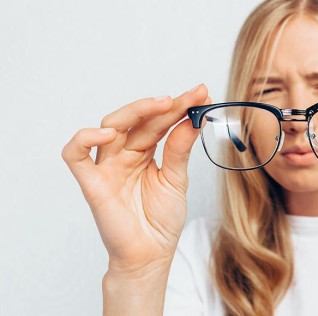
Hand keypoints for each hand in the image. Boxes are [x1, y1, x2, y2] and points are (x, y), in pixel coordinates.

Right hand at [62, 84, 209, 274]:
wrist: (150, 255)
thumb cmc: (160, 221)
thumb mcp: (176, 179)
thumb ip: (180, 150)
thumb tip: (193, 120)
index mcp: (144, 153)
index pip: (158, 122)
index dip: (179, 107)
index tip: (201, 94)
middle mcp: (123, 155)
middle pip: (138, 120)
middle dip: (164, 106)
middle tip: (189, 97)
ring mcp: (106, 166)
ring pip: (110, 126)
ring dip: (136, 111)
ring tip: (163, 105)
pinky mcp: (91, 182)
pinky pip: (75, 154)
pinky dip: (85, 138)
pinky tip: (110, 133)